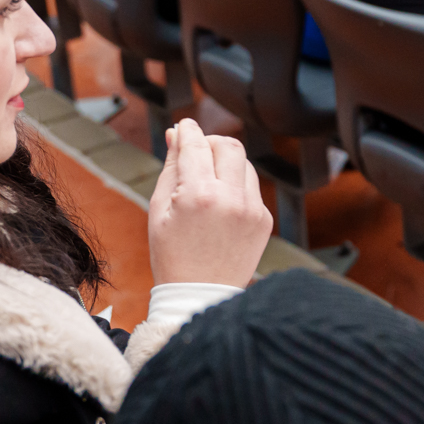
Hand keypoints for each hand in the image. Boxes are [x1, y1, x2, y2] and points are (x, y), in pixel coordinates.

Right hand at [147, 119, 272, 285]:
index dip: (188, 131)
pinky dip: (236, 187)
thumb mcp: (159, 210)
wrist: (200, 296)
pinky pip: (252, 188)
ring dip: (225, 163)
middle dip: (210, 142)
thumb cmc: (171, 254)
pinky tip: (220, 207)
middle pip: (228, 145)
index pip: (196, 145)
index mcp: (199, 195)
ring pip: (244, 164)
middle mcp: (231, 198)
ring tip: (206, 183)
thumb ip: (171, 167)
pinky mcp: (264, 220)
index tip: (184, 126)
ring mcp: (252, 209)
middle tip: (196, 151)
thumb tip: (178, 134)